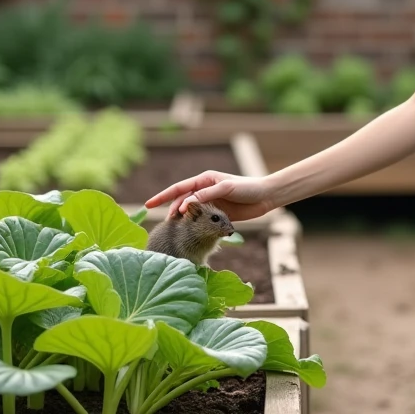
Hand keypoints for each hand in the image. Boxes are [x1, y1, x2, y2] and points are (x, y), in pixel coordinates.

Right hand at [145, 170, 276, 221]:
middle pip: (182, 201)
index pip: (179, 188)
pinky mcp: (217, 215)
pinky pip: (201, 220)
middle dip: (172, 211)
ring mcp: (210, 203)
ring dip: (183, 220)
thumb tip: (184, 204)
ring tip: (176, 229)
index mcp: (204, 180)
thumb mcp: (226, 188)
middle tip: (168, 224)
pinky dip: (193, 226)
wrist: (266, 197)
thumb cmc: (248, 188)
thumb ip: (205, 196)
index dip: (163, 196)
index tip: (148, 204)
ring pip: (190, 212)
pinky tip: (189, 233)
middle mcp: (205, 191)